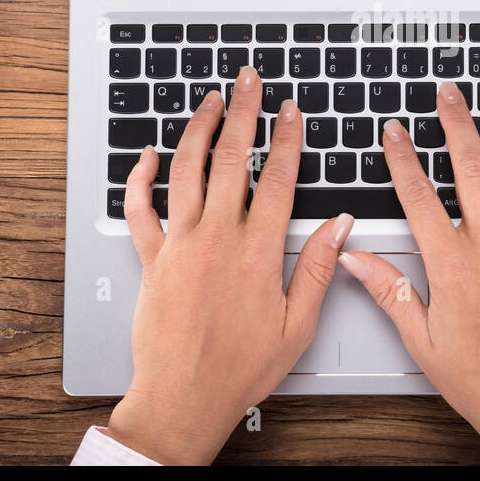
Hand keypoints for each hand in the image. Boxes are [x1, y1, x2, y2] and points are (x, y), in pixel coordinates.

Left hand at [106, 67, 351, 463]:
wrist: (182, 399)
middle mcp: (216, 239)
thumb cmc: (239, 369)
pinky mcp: (151, 259)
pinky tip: (150, 155)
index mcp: (257, 252)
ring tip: (210, 101)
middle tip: (248, 81)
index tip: (291, 111)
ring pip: (186, 170)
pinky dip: (142, 177)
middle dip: (243, 113)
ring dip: (198, 128)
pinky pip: (140, 208)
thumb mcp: (297, 325)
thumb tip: (339, 226)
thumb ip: (317, 268)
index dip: (287, 139)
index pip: (278, 178)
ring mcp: (180, 245)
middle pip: (232, 159)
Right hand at [337, 81, 479, 464]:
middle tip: (448, 96)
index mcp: (452, 265)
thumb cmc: (479, 380)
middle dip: (455, 124)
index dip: (402, 157)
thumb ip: (388, 290)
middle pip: (470, 169)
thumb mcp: (420, 340)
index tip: (394, 131)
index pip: (419, 195)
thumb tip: (356, 257)